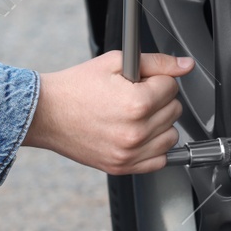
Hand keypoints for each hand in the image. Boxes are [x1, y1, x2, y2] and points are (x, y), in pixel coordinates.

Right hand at [26, 51, 193, 174]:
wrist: (46, 113)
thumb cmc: (75, 87)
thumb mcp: (115, 63)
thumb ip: (155, 63)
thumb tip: (185, 65)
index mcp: (137, 103)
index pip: (171, 86)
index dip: (156, 79)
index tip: (139, 81)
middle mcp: (136, 131)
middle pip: (174, 110)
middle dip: (158, 99)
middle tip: (133, 95)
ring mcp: (130, 153)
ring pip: (171, 135)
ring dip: (159, 123)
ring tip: (134, 115)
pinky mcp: (122, 166)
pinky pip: (159, 160)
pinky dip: (154, 147)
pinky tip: (137, 134)